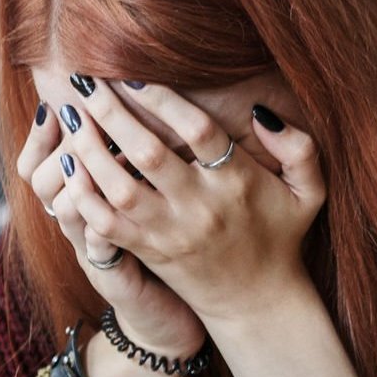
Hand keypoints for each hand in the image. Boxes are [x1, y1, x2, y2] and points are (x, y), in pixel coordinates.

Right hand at [15, 101, 207, 360]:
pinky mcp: (114, 281)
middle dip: (64, 142)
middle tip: (81, 109)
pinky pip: (98, 248)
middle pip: (42, 180)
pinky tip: (116, 193)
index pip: (36, 164)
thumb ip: (131, 161)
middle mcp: (80, 227)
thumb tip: (128, 105)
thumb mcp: (141, 206)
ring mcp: (92, 255)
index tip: (57, 100)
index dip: (40, 135)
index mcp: (82, 205)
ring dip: (80, 174)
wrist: (165, 329)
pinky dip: (101, 222)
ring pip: (66, 208)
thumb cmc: (161, 257)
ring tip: (93, 143)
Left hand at [60, 80, 325, 331]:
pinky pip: (106, 223)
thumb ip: (299, 148)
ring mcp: (168, 233)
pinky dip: (82, 194)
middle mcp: (199, 207)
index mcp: (237, 184)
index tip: (133, 73)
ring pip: (119, 188)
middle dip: (113, 113)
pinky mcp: (147, 252)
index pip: (198, 132)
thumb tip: (261, 112)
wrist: (255, 303)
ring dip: (90, 150)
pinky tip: (67, 163)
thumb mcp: (308, 192)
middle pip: (148, 154)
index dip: (163, 100)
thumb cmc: (280, 236)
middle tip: (85, 80)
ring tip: (71, 115)